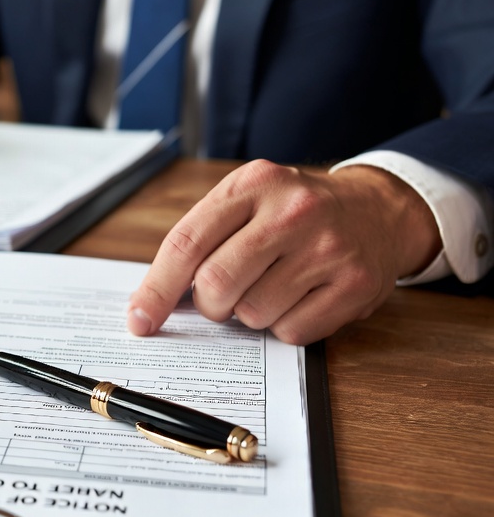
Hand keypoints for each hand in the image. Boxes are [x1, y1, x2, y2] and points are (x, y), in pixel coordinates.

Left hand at [126, 160, 441, 344]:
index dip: (157, 288)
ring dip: (250, 314)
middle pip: (217, 283)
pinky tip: (300, 299)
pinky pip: (292, 332)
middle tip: (222, 299)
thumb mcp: (247, 201)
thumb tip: (152, 300)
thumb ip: (201, 239)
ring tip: (272, 287)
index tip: (140, 319)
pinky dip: (285, 327)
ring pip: (253, 313)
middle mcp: (292, 210)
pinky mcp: (355, 284)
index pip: (187, 243)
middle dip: (210, 304)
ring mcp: (328, 247)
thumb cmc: (295, 213)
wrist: (377, 210)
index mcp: (253, 184)